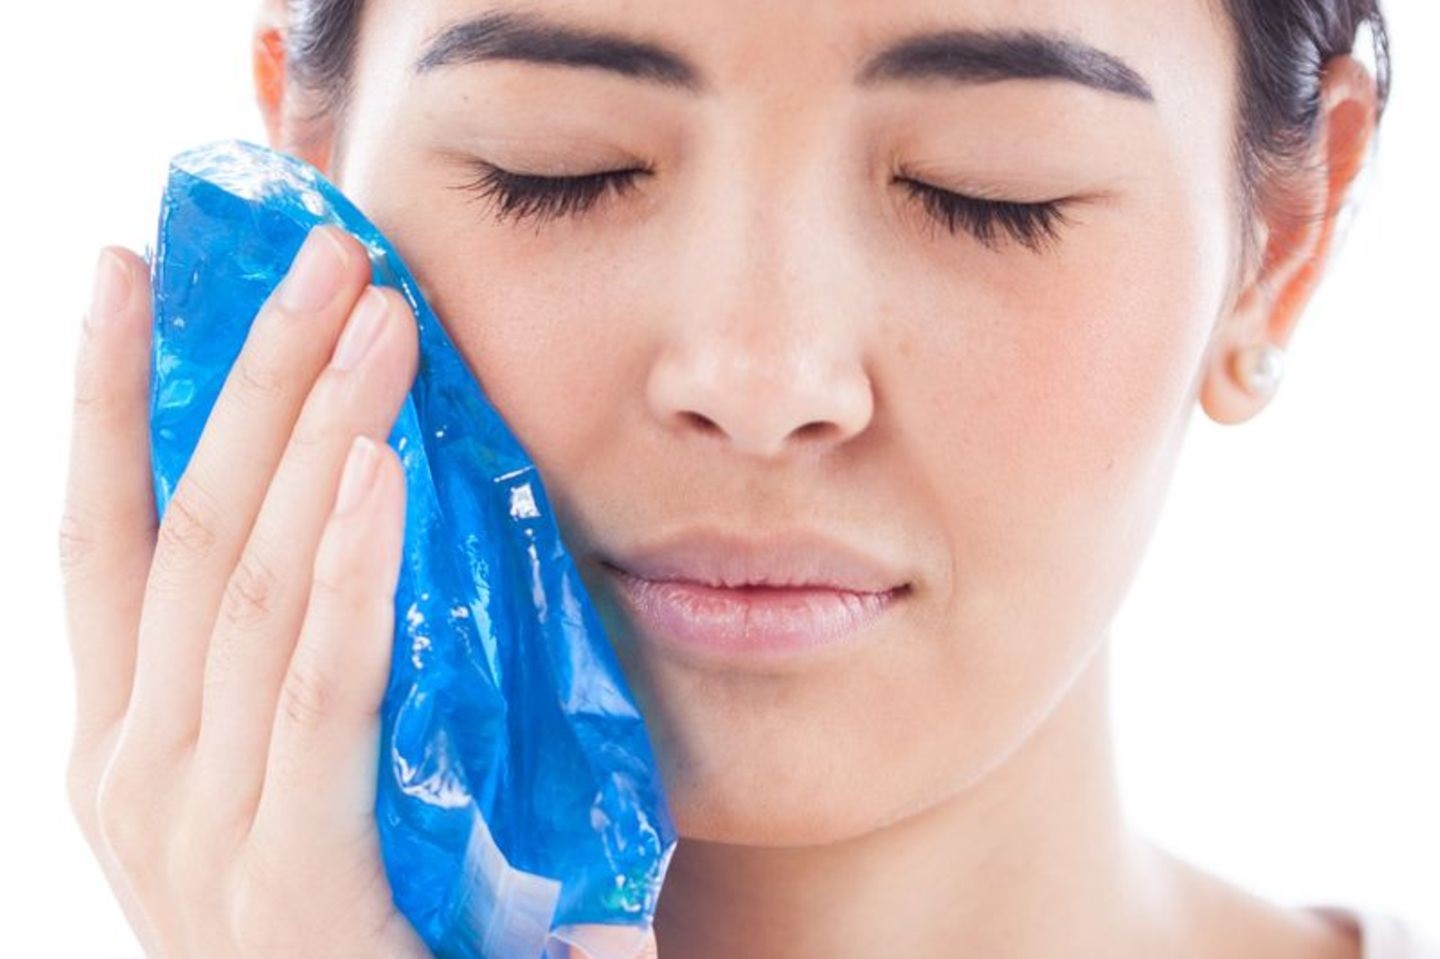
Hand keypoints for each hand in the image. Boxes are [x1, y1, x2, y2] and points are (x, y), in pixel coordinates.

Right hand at [59, 226, 431, 957]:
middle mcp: (137, 773)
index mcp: (135, 742)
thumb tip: (380, 498)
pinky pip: (319, 686)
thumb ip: (313, 665)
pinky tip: (385, 466)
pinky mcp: (287, 877)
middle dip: (247, 376)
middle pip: (185, 527)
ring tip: (374, 316)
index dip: (104, 396)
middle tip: (316, 255)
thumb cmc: (373, 924)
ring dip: (315, 432)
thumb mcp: (311, 774)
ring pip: (248, 583)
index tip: (127, 268)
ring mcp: (195, 831)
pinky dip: (351, 570)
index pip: (104, 536)